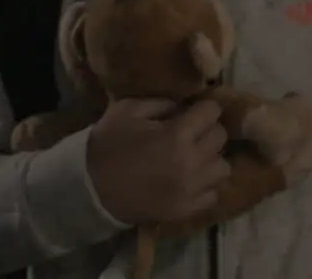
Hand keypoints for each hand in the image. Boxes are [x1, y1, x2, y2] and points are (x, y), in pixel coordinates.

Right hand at [87, 99, 230, 224]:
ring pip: (222, 167)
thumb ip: (162, 102)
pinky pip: (212, 193)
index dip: (203, 108)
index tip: (194, 112)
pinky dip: (205, 185)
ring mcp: (190, 189)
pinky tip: (189, 180)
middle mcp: (191, 162)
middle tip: (192, 134)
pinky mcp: (186, 209)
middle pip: (220, 138)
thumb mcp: (127, 110)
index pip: (212, 112)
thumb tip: (185, 105)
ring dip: (210, 159)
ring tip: (193, 158)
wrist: (88, 189)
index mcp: (177, 135)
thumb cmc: (107, 146)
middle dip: (207, 131)